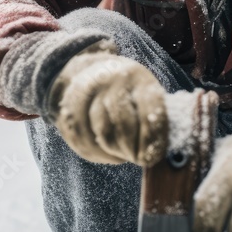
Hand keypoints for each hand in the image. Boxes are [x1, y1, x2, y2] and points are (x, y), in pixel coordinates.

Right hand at [47, 44, 168, 165]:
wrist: (90, 72)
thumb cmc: (127, 91)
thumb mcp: (144, 91)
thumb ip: (154, 115)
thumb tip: (162, 150)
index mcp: (136, 76)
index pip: (149, 110)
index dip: (153, 139)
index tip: (155, 157)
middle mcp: (110, 81)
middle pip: (124, 123)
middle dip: (134, 149)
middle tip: (141, 160)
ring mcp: (87, 93)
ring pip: (103, 133)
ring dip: (117, 152)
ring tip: (127, 155)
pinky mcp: (69, 108)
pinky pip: (84, 140)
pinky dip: (99, 153)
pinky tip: (110, 154)